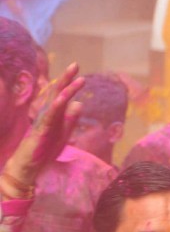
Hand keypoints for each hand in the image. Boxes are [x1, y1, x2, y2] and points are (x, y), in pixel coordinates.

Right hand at [2, 63, 83, 191]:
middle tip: (75, 65)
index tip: (79, 72)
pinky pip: (50, 116)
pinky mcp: (41, 130)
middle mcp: (46, 114)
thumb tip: (80, 103)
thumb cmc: (44, 150)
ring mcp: (43, 121)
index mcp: (52, 114)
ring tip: (77, 78)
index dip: (69, 84)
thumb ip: (70, 119)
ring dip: (66, 89)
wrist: (28, 167)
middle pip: (57, 93)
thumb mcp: (63, 133)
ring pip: (55, 102)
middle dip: (66, 79)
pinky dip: (57, 106)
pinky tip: (64, 98)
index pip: (61, 96)